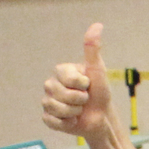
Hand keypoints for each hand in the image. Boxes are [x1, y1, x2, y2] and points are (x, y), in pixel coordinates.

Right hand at [39, 21, 114, 140]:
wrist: (101, 117)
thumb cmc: (99, 92)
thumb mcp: (98, 69)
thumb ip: (93, 49)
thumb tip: (97, 25)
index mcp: (60, 71)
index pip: (67, 78)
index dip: (81, 84)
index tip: (88, 84)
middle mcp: (50, 84)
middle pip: (61, 94)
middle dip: (79, 100)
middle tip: (85, 99)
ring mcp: (47, 101)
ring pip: (56, 108)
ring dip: (74, 112)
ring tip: (79, 110)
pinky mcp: (48, 118)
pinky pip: (52, 121)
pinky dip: (66, 124)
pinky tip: (72, 121)